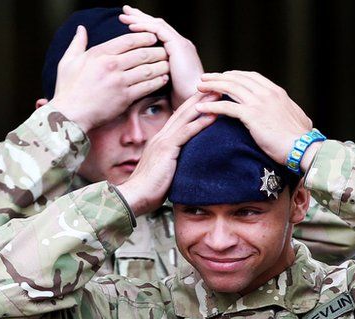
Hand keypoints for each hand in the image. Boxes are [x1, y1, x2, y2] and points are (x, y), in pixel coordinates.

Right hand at [49, 26, 169, 131]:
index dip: (143, 37)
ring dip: (161, 65)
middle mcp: (111, 65)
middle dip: (157, 50)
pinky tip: (163, 79)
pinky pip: (146, 87)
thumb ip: (77, 44)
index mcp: (99, 54)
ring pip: (147, 69)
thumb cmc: (67, 90)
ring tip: (168, 64)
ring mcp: (119, 82)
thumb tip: (81, 29)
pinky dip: (157, 82)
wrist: (69, 115)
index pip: (128, 40)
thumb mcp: (68, 62)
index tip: (152, 37)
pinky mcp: (124, 98)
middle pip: (142, 53)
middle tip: (165, 50)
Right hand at [117, 92, 217, 215]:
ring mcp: (162, 141)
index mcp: (160, 141)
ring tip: (219, 93)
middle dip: (201, 97)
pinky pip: (185, 133)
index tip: (209, 96)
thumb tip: (188, 165)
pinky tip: (213, 115)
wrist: (134, 197)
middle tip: (218, 85)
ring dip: (204, 104)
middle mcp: (161, 136)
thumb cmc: (149, 190)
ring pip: (186, 117)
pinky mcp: (166, 150)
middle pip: (184, 111)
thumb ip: (175, 163)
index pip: (180, 118)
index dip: (194, 105)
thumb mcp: (166, 172)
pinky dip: (200, 123)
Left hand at [119, 5, 202, 108]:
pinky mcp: (179, 46)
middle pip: (158, 26)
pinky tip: (132, 27)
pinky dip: (145, 28)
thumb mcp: (162, 82)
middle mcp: (180, 45)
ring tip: (125, 15)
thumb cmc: (179, 98)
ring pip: (158, 25)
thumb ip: (153, 73)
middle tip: (126, 11)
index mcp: (177, 52)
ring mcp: (181, 44)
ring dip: (140, 19)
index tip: (128, 24)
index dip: (143, 28)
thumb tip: (136, 73)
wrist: (193, 101)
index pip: (158, 34)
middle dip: (141, 18)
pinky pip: (159, 31)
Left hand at [196, 71, 314, 168]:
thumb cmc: (300, 139)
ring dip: (212, 86)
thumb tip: (288, 114)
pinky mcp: (252, 116)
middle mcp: (267, 93)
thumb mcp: (296, 118)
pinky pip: (226, 107)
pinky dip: (211, 106)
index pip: (251, 77)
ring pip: (230, 88)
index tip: (223, 77)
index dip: (235, 75)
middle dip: (218, 77)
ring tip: (198, 88)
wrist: (304, 148)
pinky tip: (200, 108)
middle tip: (204, 79)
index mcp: (277, 92)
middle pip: (237, 79)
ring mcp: (259, 103)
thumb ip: (287, 112)